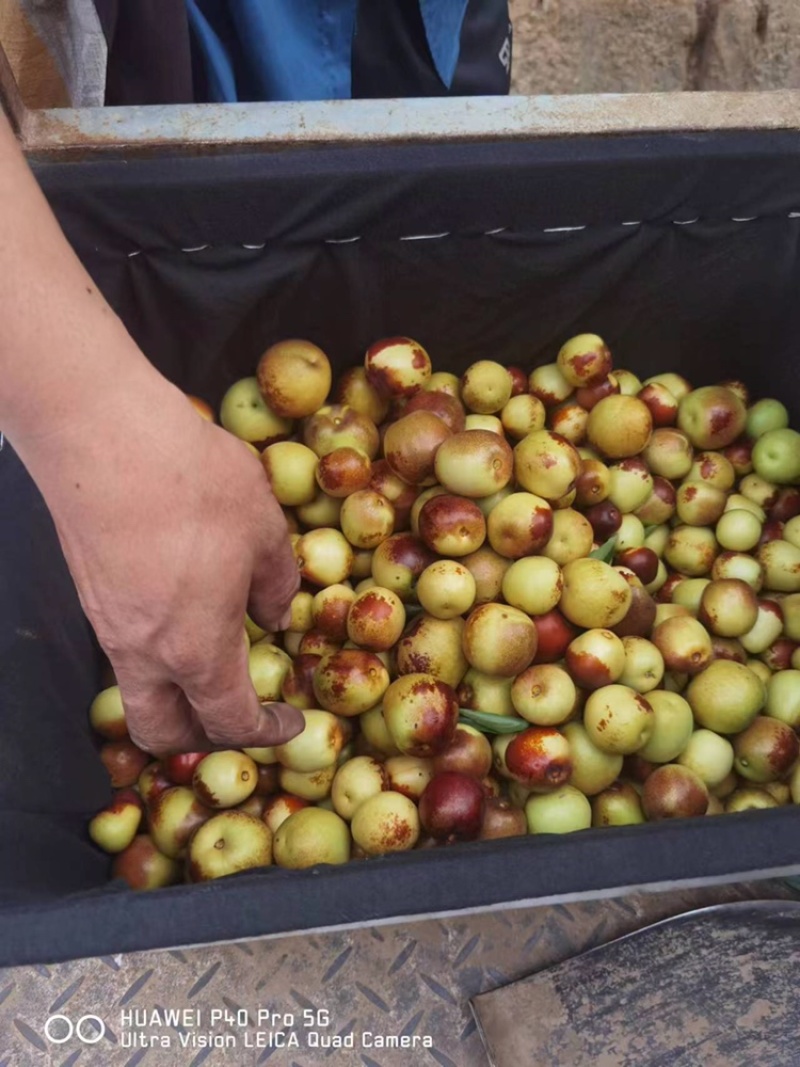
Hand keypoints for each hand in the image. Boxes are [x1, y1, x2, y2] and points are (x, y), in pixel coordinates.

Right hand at [21, 377, 302, 755]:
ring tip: (216, 653)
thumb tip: (274, 613)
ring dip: (176, 692)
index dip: (265, 733)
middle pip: (161, 732)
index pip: (229, 723)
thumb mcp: (264, 530)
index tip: (288, 722)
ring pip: (137, 689)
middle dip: (202, 739)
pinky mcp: (90, 590)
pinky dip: (157, 649)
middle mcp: (142, 652)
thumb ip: (275, 583)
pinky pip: (125, 645)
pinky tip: (183, 603)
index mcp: (196, 650)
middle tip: (239, 713)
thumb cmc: (195, 483)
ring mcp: (107, 623)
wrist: (103, 433)